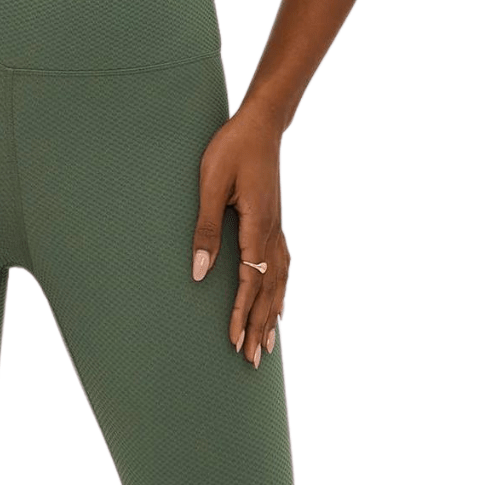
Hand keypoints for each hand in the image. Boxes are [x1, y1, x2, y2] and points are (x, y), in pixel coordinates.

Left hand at [190, 98, 288, 366]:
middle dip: (259, 326)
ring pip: (279, 282)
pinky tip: (280, 304)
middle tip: (251, 360)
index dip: (241, 313)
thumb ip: (205, 229)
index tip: (232, 341)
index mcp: (257, 226)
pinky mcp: (275, 223)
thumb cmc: (231, 149)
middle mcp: (272, 232)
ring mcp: (277, 228)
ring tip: (267, 346)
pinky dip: (281, 291)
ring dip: (272, 315)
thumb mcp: (209, 185)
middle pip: (268, 290)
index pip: (250, 281)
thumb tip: (200, 272)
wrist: (262, 124)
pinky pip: (283, 267)